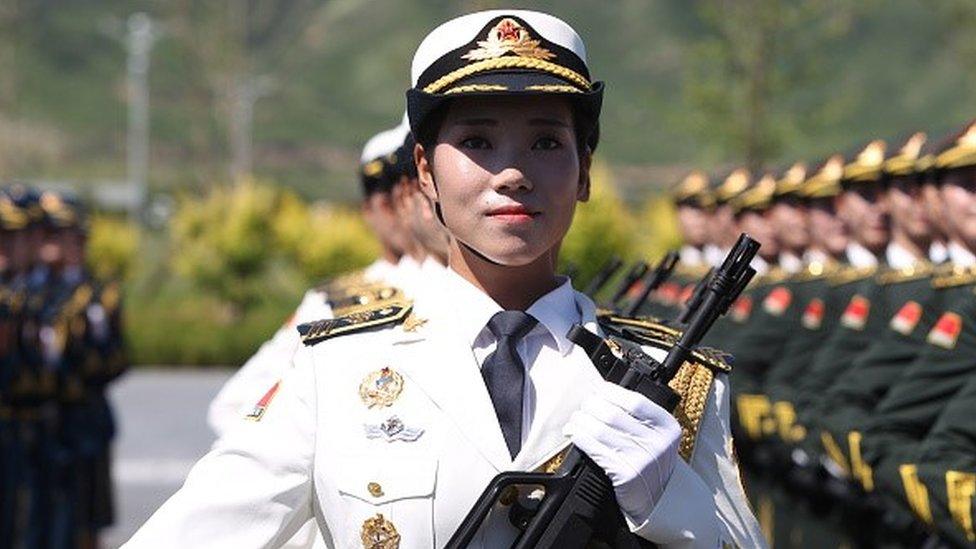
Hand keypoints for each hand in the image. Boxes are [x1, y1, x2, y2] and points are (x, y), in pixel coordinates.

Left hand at [564, 381, 680, 523]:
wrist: (660, 500)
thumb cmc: (652, 463)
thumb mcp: (657, 437)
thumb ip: (638, 417)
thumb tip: (601, 393)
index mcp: (667, 426)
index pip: (635, 401)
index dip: (611, 392)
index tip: (597, 390)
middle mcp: (657, 442)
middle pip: (613, 414)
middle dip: (592, 406)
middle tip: (584, 406)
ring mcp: (641, 459)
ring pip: (600, 430)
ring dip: (581, 421)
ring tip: (575, 419)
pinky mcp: (625, 474)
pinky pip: (594, 448)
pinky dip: (579, 437)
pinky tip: (573, 432)